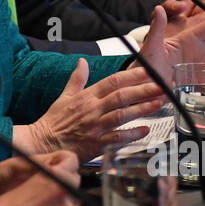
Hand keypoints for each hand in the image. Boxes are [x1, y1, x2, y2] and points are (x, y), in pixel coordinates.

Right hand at [0, 150, 82, 205]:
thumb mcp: (26, 184)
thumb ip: (46, 179)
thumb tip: (58, 175)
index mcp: (53, 176)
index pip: (72, 161)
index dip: (68, 167)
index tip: (66, 173)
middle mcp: (63, 192)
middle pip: (77, 188)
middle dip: (68, 194)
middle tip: (53, 203)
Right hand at [20, 51, 165, 160]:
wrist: (42, 142)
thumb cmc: (54, 121)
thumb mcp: (64, 96)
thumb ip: (77, 79)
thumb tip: (82, 62)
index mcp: (86, 96)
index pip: (112, 81)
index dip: (132, 75)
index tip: (148, 71)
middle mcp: (92, 109)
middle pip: (121, 96)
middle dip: (143, 89)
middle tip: (162, 85)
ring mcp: (95, 126)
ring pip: (121, 114)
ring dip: (141, 109)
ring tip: (158, 103)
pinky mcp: (96, 143)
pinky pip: (117, 137)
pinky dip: (131, 134)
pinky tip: (145, 130)